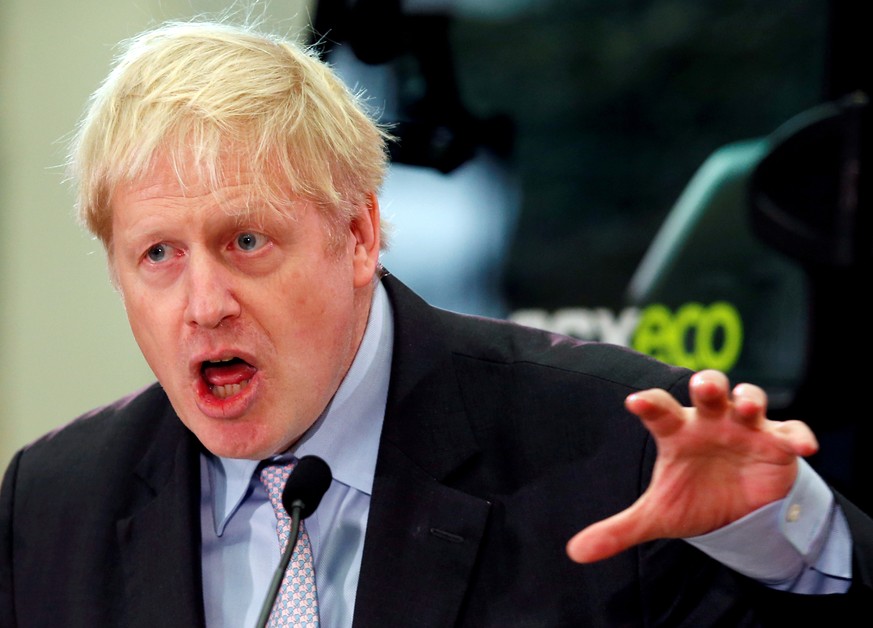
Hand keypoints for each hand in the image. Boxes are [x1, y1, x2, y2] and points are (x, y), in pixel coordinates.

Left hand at [566, 369, 817, 562]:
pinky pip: (790, 431)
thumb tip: (575, 552)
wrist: (736, 511)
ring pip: (749, 399)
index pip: (659, 411)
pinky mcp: (777, 443)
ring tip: (747, 407)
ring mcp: (745, 428)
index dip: (648, 404)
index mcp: (677, 431)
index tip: (634, 402)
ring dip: (749, 399)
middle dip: (708, 384)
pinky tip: (801, 446)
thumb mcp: (658, 515)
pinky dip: (796, 435)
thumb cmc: (692, 496)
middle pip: (709, 390)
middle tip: (703, 388)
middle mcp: (710, 421)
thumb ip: (619, 529)